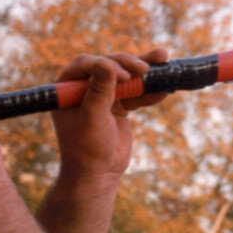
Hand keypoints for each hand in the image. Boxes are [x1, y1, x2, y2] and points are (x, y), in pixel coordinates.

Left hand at [50, 49, 168, 184]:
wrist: (98, 175)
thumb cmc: (87, 149)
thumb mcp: (93, 118)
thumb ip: (100, 90)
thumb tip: (106, 62)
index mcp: (67, 88)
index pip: (87, 64)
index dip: (107, 65)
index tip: (124, 76)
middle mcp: (83, 87)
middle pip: (109, 66)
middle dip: (129, 65)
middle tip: (146, 69)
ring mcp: (102, 96)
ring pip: (125, 76)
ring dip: (145, 71)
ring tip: (163, 57)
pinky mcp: (118, 105)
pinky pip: (135, 93)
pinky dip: (149, 92)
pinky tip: (165, 87)